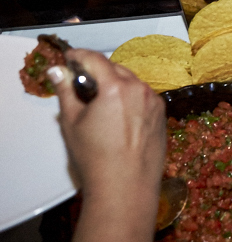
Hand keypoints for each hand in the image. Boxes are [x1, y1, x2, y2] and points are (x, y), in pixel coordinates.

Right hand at [52, 50, 164, 203]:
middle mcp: (140, 89)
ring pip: (132, 83)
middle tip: (81, 86)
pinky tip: (118, 117)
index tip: (70, 58)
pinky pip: (143, 97)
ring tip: (100, 105)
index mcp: (117, 88)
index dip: (80, 56)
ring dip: (116, 85)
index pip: (96, 59)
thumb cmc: (96, 156)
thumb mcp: (72, 122)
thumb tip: (59, 71)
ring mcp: (155, 102)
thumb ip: (66, 91)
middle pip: (115, 69)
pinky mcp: (162, 114)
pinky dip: (130, 98)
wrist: (127, 185)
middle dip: (98, 73)